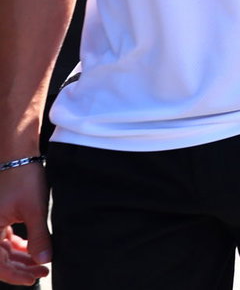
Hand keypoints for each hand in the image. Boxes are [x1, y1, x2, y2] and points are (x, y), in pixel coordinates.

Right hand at [0, 166, 49, 284]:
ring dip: (20, 258)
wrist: (17, 153)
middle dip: (21, 268)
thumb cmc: (24, 177)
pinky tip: (32, 249)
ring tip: (41, 263)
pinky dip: (17, 246)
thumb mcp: (35, 209)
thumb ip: (39, 237)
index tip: (35, 279)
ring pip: (2, 250)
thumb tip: (44, 262)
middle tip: (43, 271)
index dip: (16, 275)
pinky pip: (3, 239)